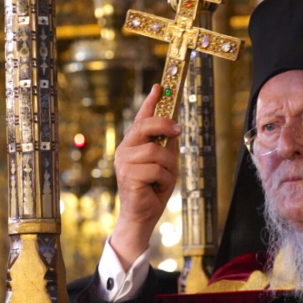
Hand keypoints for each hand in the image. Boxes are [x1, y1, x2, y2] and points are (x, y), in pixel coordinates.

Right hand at [110, 84, 180, 269]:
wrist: (141, 216)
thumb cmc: (152, 190)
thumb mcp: (164, 164)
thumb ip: (165, 145)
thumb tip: (174, 125)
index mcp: (133, 144)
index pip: (141, 118)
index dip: (150, 101)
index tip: (159, 86)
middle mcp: (125, 149)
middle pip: (147, 125)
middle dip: (165, 125)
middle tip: (178, 130)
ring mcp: (125, 162)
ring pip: (157, 151)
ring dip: (168, 167)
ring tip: (163, 179)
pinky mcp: (129, 175)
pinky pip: (157, 169)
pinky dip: (164, 180)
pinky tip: (157, 188)